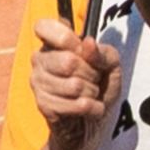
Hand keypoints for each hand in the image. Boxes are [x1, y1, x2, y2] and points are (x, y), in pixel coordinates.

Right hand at [30, 18, 120, 149]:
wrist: (92, 123)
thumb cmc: (99, 88)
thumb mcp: (111, 65)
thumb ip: (103, 52)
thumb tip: (88, 44)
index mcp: (53, 44)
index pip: (43, 27)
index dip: (67, 38)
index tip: (81, 49)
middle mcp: (40, 60)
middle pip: (68, 61)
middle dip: (91, 74)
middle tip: (93, 79)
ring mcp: (38, 83)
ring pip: (73, 85)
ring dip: (92, 93)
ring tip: (90, 94)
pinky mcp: (43, 105)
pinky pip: (76, 104)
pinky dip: (92, 108)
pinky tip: (88, 108)